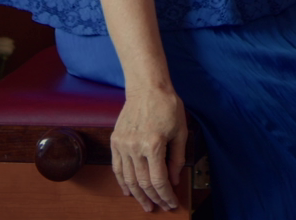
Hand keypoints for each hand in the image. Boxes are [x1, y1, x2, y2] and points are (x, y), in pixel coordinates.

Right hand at [109, 84, 186, 211]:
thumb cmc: (167, 106)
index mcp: (154, 145)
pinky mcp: (115, 141)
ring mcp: (123, 144)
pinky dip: (122, 182)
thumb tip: (174, 180)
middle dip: (153, 198)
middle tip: (160, 207)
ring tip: (146, 205)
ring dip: (137, 195)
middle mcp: (135, 147)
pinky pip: (117, 167)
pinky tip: (128, 192)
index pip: (158, 180)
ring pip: (128, 178)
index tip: (171, 203)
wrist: (147, 88)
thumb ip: (177, 158)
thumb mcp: (180, 131)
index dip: (165, 195)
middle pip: (143, 183)